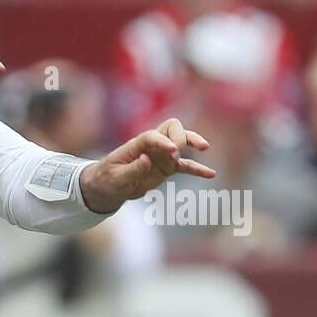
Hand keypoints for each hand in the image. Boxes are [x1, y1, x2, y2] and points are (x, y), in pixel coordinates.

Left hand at [80, 117, 213, 214]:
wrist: (105, 188)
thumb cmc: (106, 180)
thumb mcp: (116, 178)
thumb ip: (132, 169)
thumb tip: (146, 160)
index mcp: (135, 145)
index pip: (151, 136)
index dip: (163, 141)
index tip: (174, 151)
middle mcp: (151, 146)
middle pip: (171, 128)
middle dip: (179, 136)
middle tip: (176, 155)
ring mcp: (160, 156)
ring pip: (181, 142)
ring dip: (193, 141)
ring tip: (204, 148)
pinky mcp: (166, 168)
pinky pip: (185, 166)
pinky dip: (198, 169)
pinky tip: (211, 174)